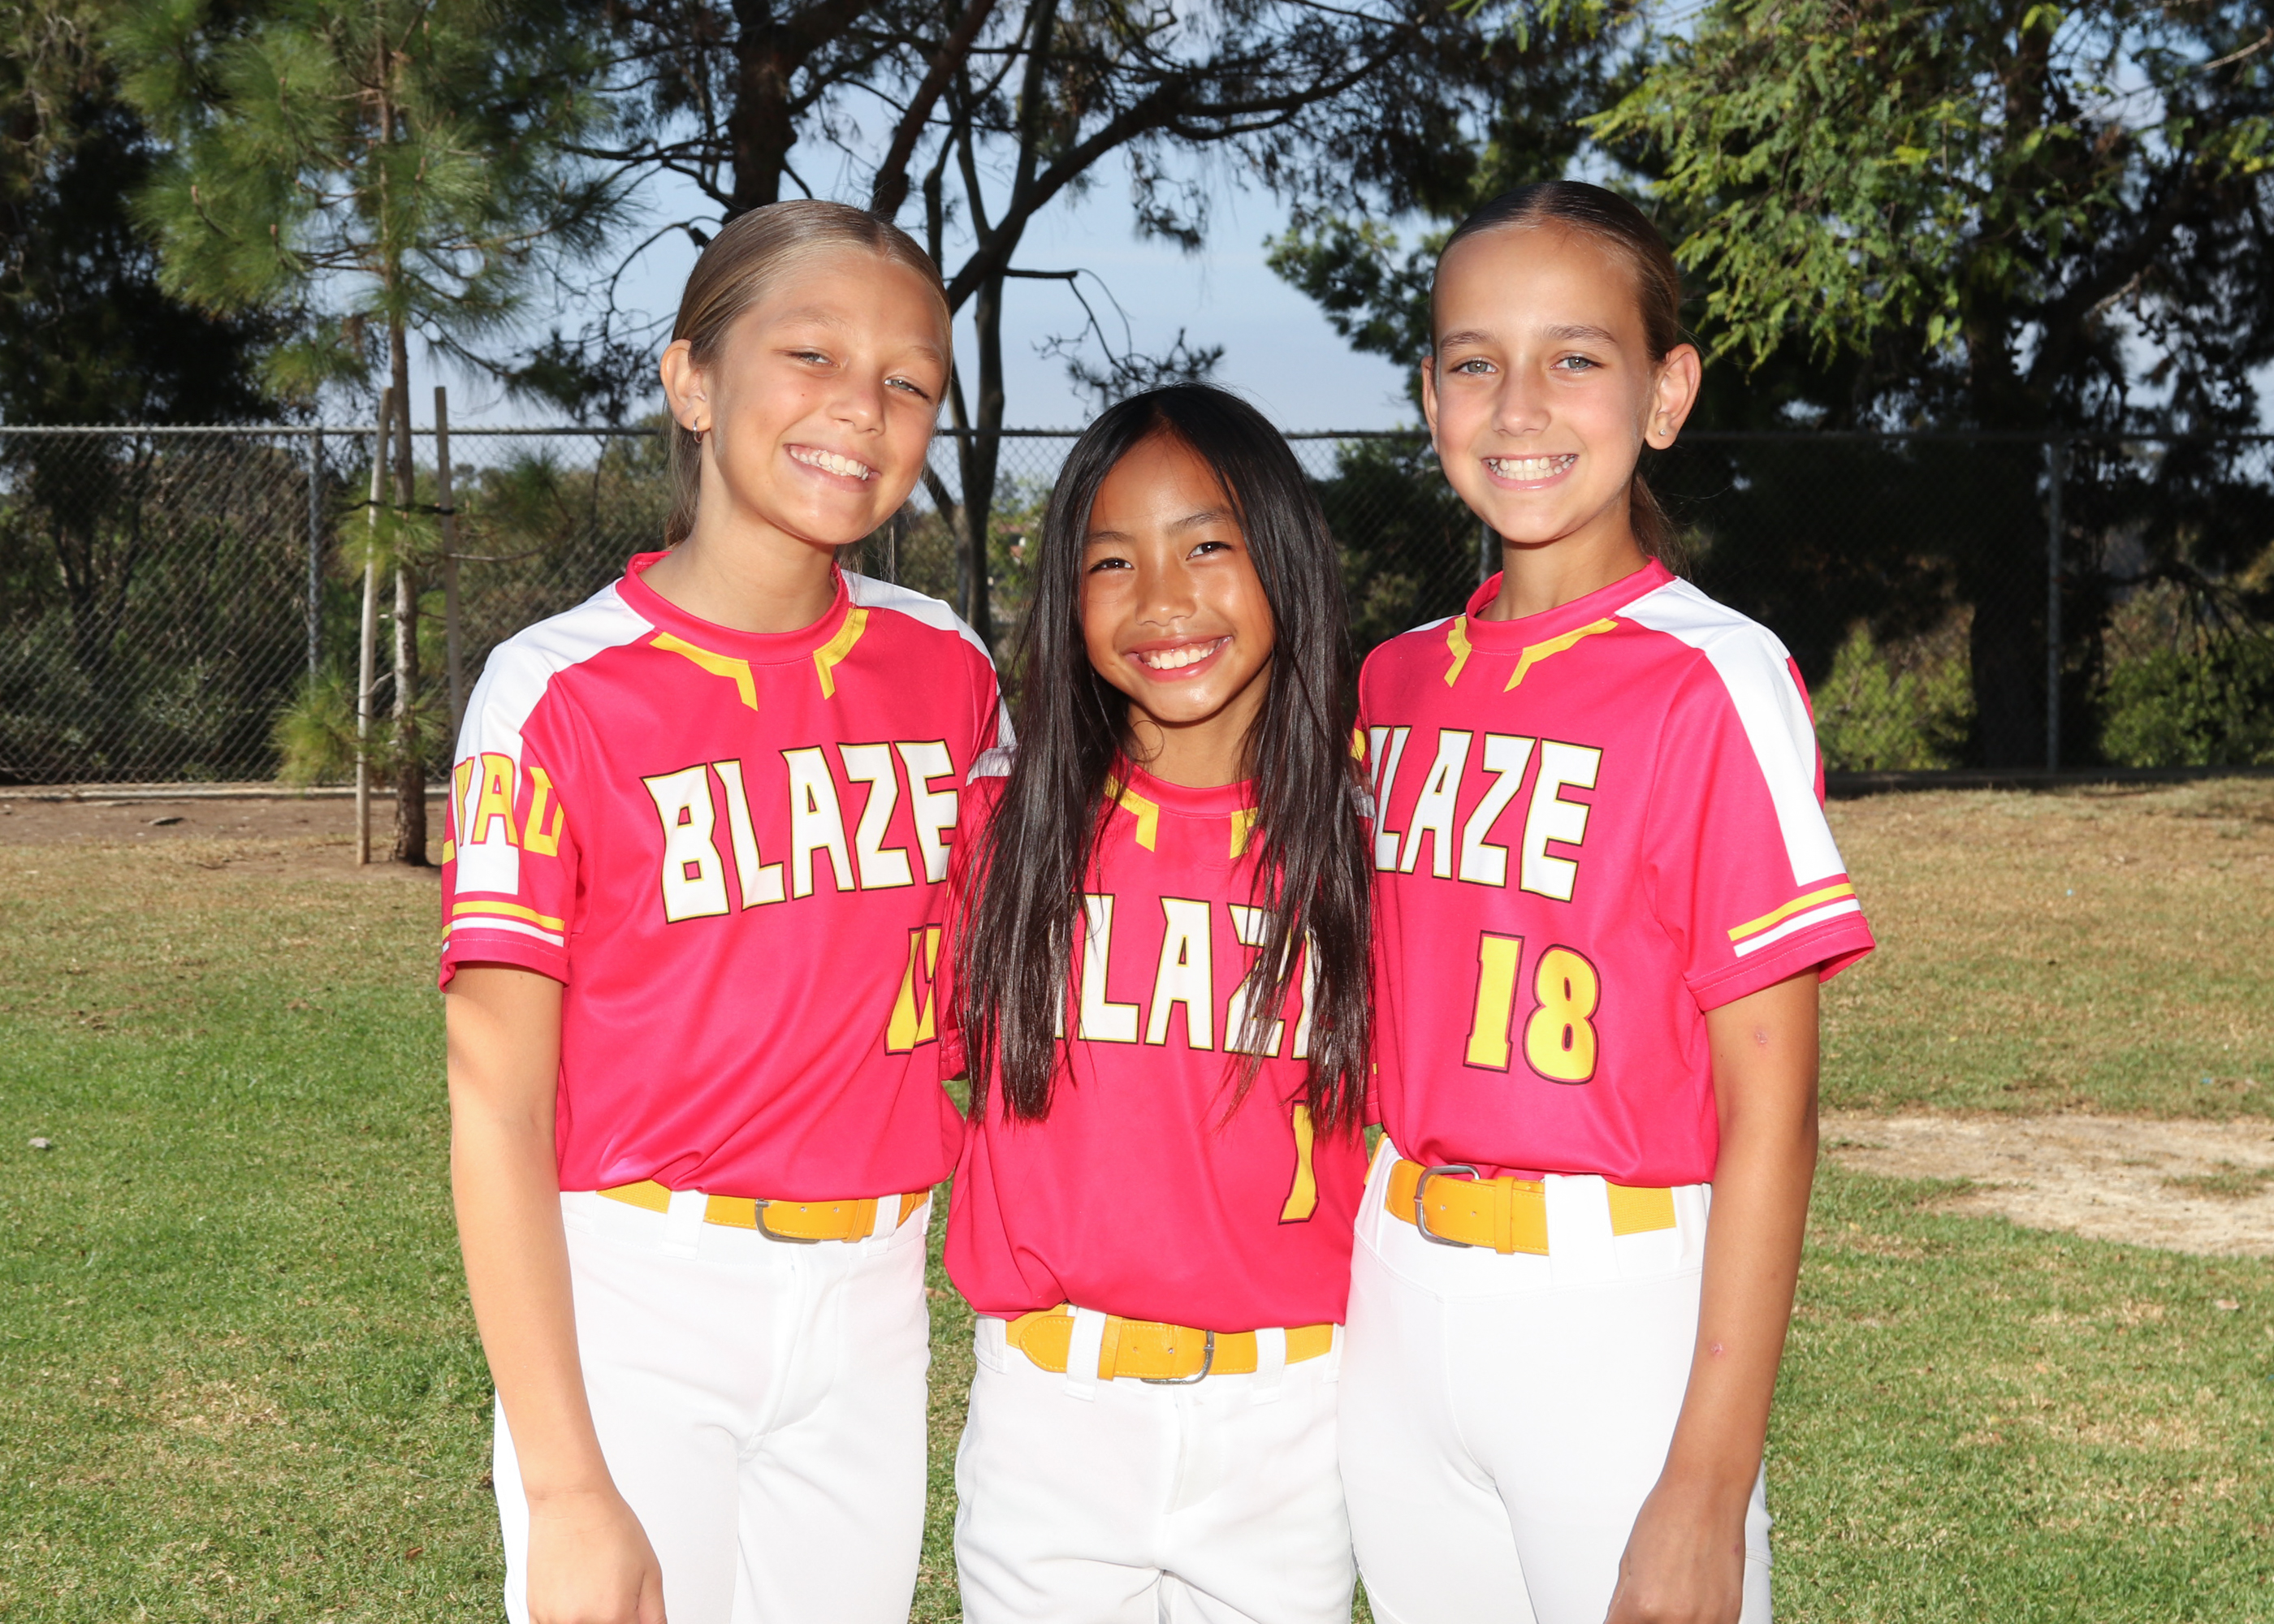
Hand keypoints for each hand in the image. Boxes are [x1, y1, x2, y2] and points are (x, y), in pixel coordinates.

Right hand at [526, 1487, 667, 1623]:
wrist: (571, 1502)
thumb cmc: (609, 1526)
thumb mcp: (650, 1570)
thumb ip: (654, 1613)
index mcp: (615, 1615)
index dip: (634, 1622)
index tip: (632, 1613)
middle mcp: (581, 1622)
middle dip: (613, 1619)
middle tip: (612, 1591)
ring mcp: (554, 1619)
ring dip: (588, 1619)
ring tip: (593, 1589)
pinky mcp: (534, 1611)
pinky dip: (564, 1620)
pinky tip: (574, 1600)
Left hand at [1603, 1475, 1746, 1623]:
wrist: (1708, 1493)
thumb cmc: (1669, 1515)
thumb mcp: (1629, 1561)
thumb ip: (1622, 1601)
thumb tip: (1619, 1619)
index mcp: (1643, 1606)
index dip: (1619, 1621)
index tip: (1621, 1616)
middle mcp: (1677, 1619)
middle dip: (1643, 1619)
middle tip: (1648, 1601)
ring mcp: (1707, 1620)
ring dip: (1670, 1619)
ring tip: (1670, 1596)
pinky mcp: (1730, 1615)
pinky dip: (1696, 1620)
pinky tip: (1690, 1601)